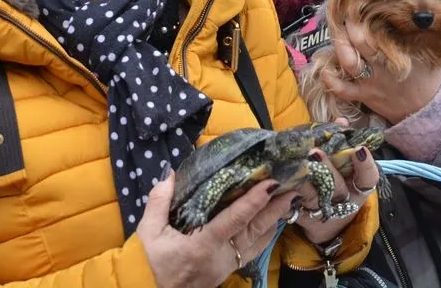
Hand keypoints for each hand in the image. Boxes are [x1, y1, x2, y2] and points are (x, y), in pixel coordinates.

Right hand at [138, 172, 297, 287]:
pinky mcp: (233, 265)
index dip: (252, 202)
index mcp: (203, 244)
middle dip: (274, 207)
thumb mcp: (149, 233)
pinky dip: (268, 233)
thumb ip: (158, 203)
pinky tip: (277, 220)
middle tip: (291, 187)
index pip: (234, 220)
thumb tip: (171, 174)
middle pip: (255, 229)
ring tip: (289, 198)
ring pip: (259, 238)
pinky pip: (256, 248)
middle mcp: (223, 253)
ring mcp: (230, 261)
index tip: (269, 184)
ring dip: (275, 218)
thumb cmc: (157, 262)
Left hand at [292, 118, 379, 244]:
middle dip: (327, 169)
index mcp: (357, 187)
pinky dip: (285, 195)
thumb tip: (341, 121)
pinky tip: (278, 183)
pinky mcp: (303, 218)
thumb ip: (342, 143)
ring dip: (304, 182)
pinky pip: (293, 207)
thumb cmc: (336, 185)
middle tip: (315, 152)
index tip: (359, 149)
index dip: (365, 164)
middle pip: (338, 187)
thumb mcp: (344, 168)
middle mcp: (344, 201)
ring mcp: (323, 212)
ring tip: (295, 167)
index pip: (368, 178)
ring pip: (315, 197)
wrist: (326, 224)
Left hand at [322, 21, 440, 124]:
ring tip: (337, 35)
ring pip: (349, 63)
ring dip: (340, 47)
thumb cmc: (425, 78)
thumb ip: (412, 37)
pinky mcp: (363, 95)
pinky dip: (331, 81)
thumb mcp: (425, 54)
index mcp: (396, 56)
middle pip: (360, 43)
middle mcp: (380, 67)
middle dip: (350, 28)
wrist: (424, 110)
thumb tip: (404, 14)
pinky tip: (325, 70)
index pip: (377, 33)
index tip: (357, 7)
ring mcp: (369, 82)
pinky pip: (343, 90)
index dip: (363, 20)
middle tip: (345, 18)